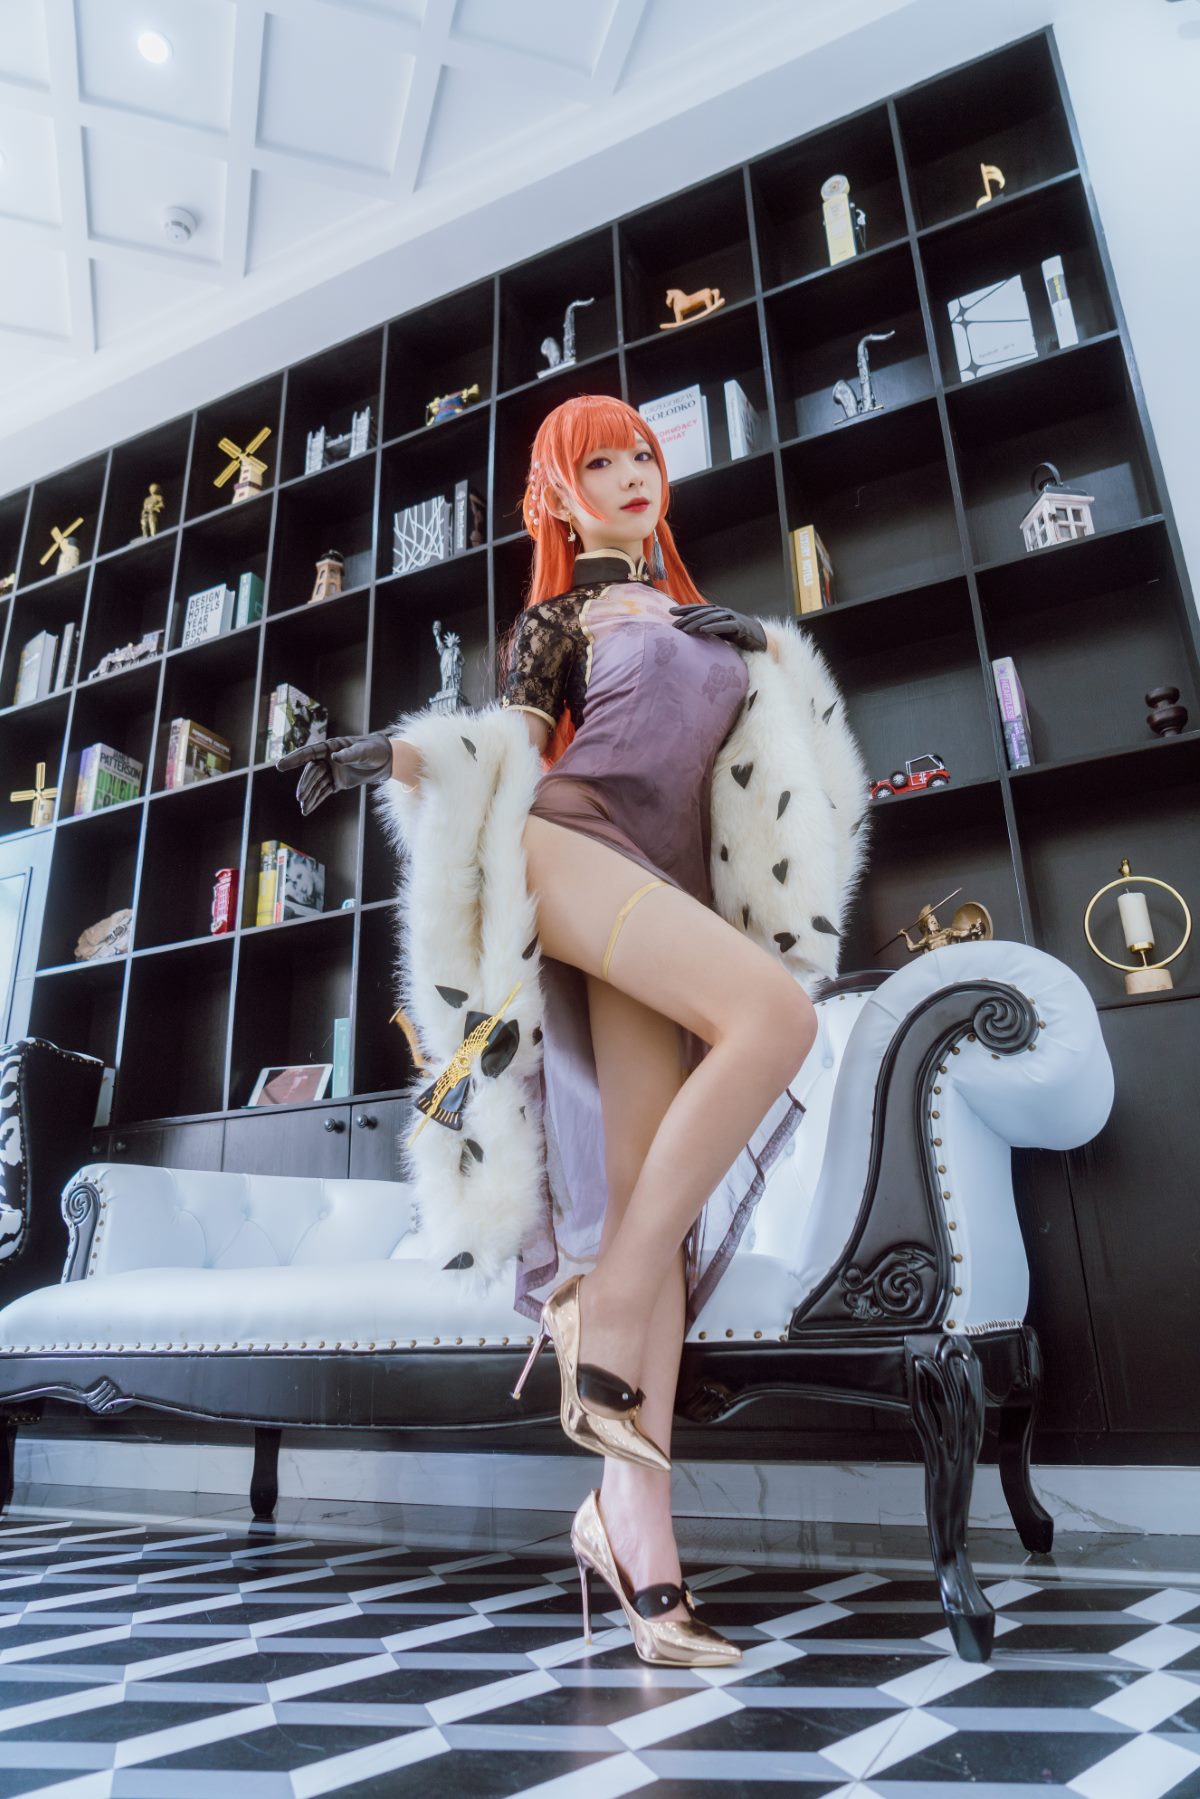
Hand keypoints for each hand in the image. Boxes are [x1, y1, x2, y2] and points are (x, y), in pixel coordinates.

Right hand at [276, 731, 393, 816]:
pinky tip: (307, 809)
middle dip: (305, 785)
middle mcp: (326, 759)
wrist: (383, 760)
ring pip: (316, 784)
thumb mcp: (364, 751)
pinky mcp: (336, 783)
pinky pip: (323, 792)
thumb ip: (350, 754)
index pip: (308, 753)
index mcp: (329, 747)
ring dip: (309, 795)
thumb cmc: (373, 750)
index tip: (280, 765)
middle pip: (311, 772)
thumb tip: (335, 758)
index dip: (294, 759)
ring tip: (303, 807)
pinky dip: (316, 801)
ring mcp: (330, 771)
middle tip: (300, 797)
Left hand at [669, 601, 766, 652]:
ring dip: (697, 623)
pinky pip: (724, 626)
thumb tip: (687, 629)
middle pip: (702, 612)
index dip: (685, 609)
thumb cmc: (734, 633)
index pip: (698, 608)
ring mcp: (731, 617)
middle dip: (687, 618)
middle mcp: (723, 611)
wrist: (757, 637)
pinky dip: (713, 627)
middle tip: (674, 625)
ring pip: (711, 618)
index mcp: (717, 611)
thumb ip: (705, 626)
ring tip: (685, 629)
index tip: (671, 612)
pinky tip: (703, 630)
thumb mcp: (717, 629)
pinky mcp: (739, 626)